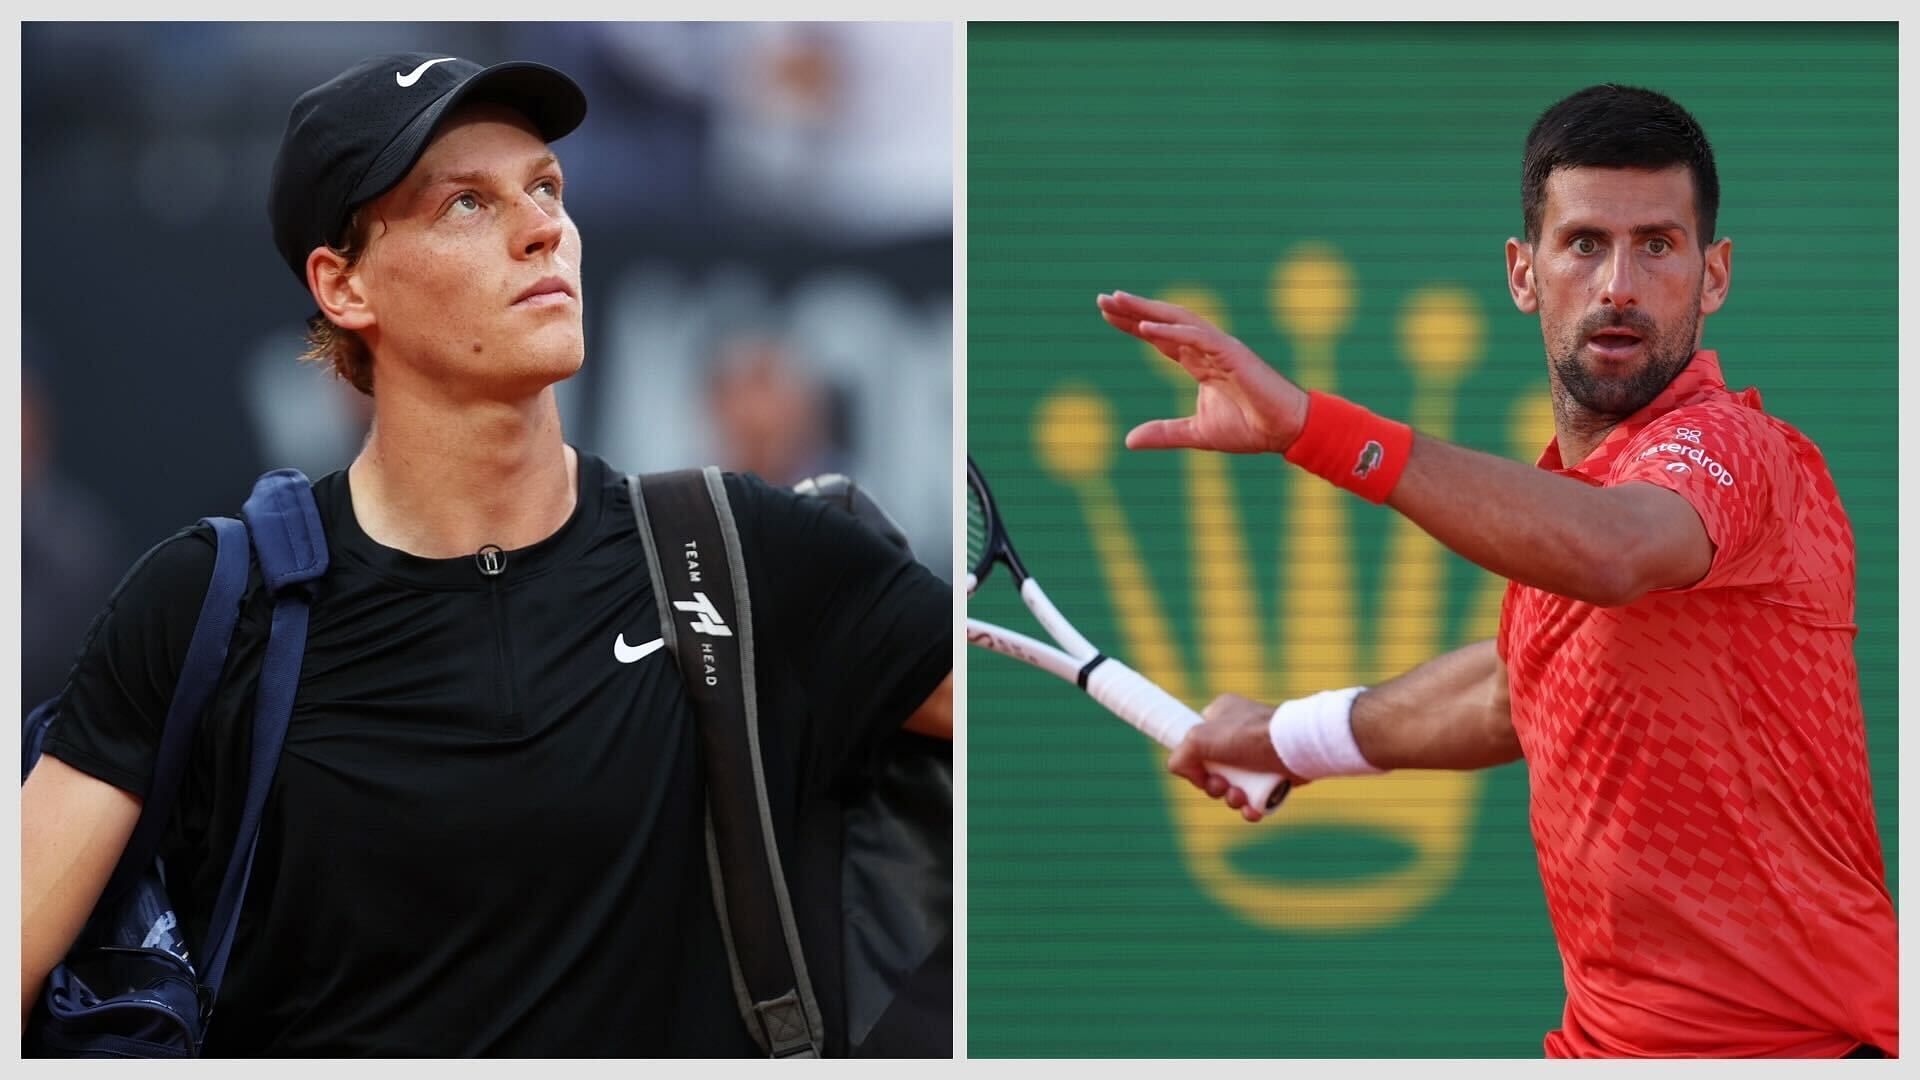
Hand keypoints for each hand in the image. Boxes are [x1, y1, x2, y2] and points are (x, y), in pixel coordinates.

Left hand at [1097, 290, 1309, 455]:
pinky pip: (1198, 337)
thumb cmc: (1251, 428)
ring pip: (1179, 321)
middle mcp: (1207, 349)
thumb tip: (1128, 441)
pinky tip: (1145, 327)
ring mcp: (1221, 348)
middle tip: (1102, 298)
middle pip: (1165, 321)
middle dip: (1134, 309)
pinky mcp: (1233, 355)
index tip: (1106, 315)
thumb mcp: (1196, 434)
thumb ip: (1164, 433)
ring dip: (1148, 309)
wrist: (1286, 432)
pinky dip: (1171, 330)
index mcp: (1200, 363)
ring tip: (1118, 301)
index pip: (1160, 338)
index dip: (1133, 325)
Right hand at [1167, 693, 1307, 821]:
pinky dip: (1250, 806)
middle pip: (1213, 770)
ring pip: (1233, 786)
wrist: (1295, 746)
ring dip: (1231, 799)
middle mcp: (1237, 733)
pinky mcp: (1273, 773)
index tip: (1200, 773)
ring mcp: (1256, 754)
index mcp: (1220, 715)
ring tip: (1240, 798)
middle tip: (1222, 786)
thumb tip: (1181, 771)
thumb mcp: (1199, 739)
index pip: (1195, 743)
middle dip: (1214, 786)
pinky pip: (1254, 795)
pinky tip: (1252, 811)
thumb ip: (1180, 756)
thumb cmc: (1249, 735)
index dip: (1194, 764)